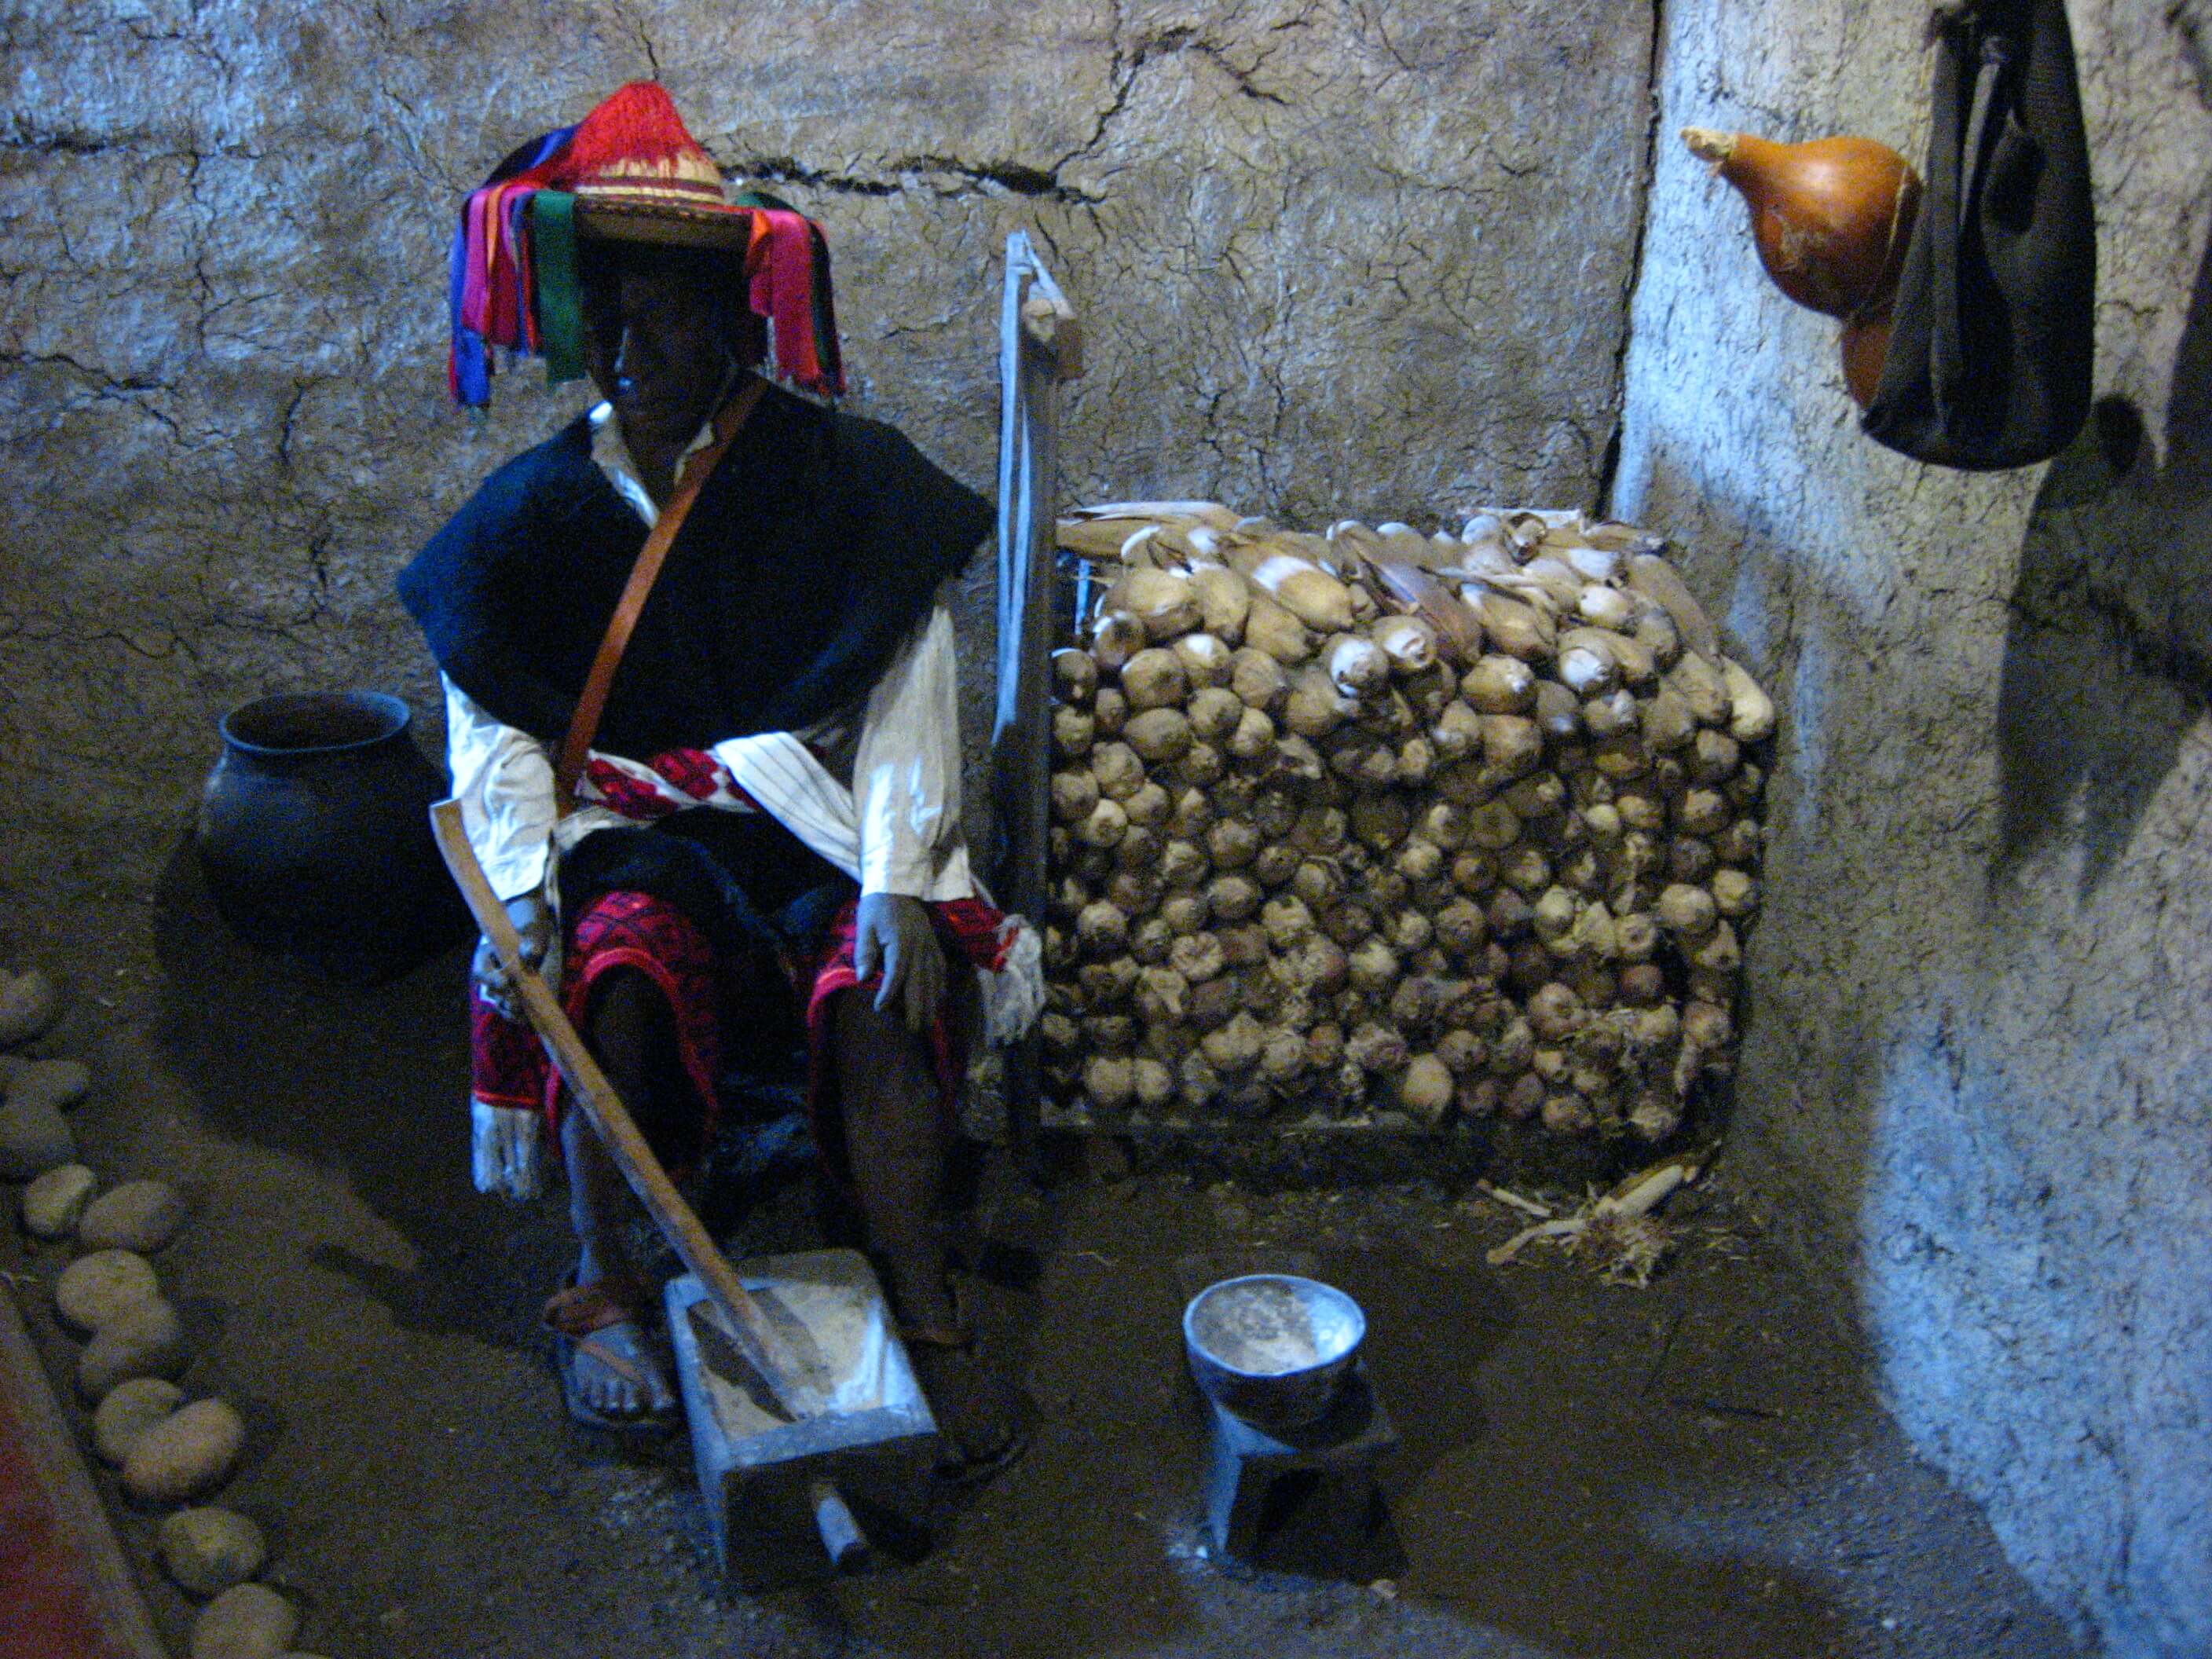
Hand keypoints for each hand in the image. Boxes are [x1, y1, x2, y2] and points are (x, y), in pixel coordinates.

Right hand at [472, 892, 553, 1021]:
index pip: (481, 971)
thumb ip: (531, 941)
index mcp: (486, 955)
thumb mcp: (532, 928)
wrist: (537, 929)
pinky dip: (517, 1016)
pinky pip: (512, 1011)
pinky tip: (526, 1017)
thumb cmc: (529, 924)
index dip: (491, 979)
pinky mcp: (518, 994)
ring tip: (521, 1012)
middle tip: (516, 1000)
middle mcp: (491, 973)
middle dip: (503, 998)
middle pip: (490, 992)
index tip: (506, 981)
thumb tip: (529, 954)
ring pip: (500, 1003)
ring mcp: (504, 985)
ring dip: (509, 1010)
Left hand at [852, 893, 945, 1032]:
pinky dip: (942, 986)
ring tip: (928, 1022)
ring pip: (933, 978)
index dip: (889, 992)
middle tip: (914, 1029)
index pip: (896, 972)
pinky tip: (940, 1000)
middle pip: (919, 981)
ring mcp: (930, 946)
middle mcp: (919, 946)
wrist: (898, 885)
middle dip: (916, 1007)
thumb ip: (865, 951)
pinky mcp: (935, 945)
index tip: (880, 1009)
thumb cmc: (877, 907)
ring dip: (932, 1002)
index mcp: (900, 942)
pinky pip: (942, 969)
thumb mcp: (865, 925)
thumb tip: (862, 977)